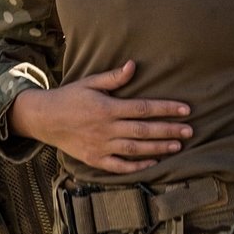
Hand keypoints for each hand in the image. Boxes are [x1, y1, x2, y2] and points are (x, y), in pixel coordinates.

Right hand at [8, 60, 192, 173]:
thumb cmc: (69, 97)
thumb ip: (113, 78)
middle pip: (144, 131)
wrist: (43, 119)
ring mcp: (100, 146)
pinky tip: (153, 163)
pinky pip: (118, 166)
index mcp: (107, 108)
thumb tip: (133, 66)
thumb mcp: (90, 82)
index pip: (143, 108)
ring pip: (135, 150)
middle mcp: (106, 129)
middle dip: (168, 131)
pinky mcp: (94, 159)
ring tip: (178, 146)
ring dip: (158, 148)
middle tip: (190, 131)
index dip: (166, 109)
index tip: (185, 110)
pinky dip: (136, 167)